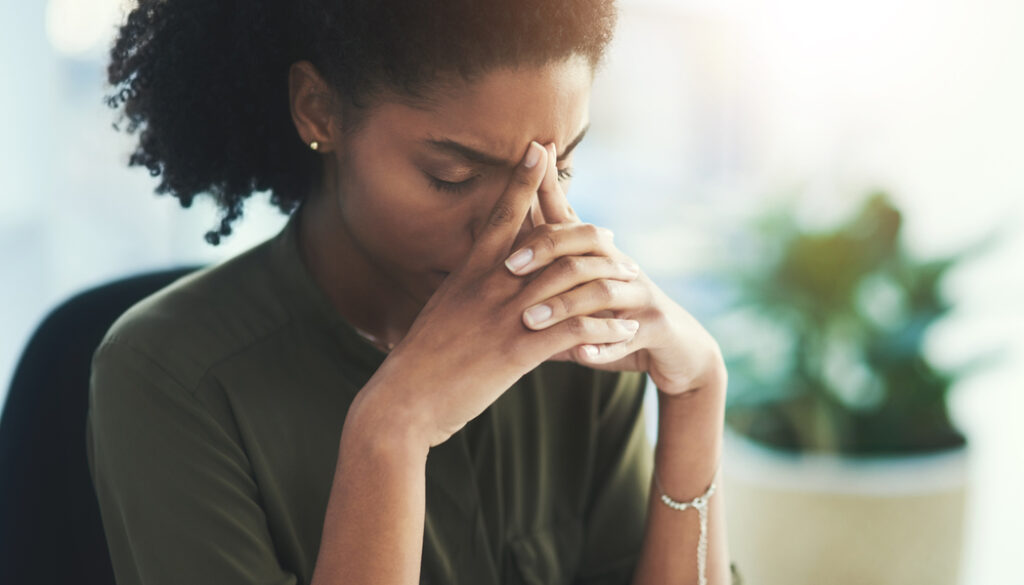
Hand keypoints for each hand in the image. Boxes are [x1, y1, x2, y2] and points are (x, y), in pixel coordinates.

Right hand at [361, 141, 644, 447]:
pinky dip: (604, 328)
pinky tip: (623, 330)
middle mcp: (490, 286)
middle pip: (548, 242)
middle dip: (587, 235)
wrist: (402, 402)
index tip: (539, 149)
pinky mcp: (517, 351)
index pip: (501, 215)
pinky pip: (575, 330)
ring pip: (570, 284)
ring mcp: (505, 317)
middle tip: (612, 238)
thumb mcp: (441, 312)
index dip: (521, 179)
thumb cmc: (419, 362)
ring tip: (632, 284)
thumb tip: (476, 279)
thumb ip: (465, 291)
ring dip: (608, 282)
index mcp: (470, 273)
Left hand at [503, 142, 726, 397]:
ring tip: (531, 320)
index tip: (520, 177)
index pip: (568, 217)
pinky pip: (628, 335)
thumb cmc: (617, 322)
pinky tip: (581, 356)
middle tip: (509, 267)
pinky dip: (603, 347)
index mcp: (598, 256)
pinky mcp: (656, 328)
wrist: (677, 351)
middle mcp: (621, 266)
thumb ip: (543, 290)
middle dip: (546, 250)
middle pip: (585, 243)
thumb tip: (495, 282)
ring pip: (602, 291)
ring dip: (564, 305)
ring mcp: (641, 295)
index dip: (546, 192)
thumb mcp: (580, 300)